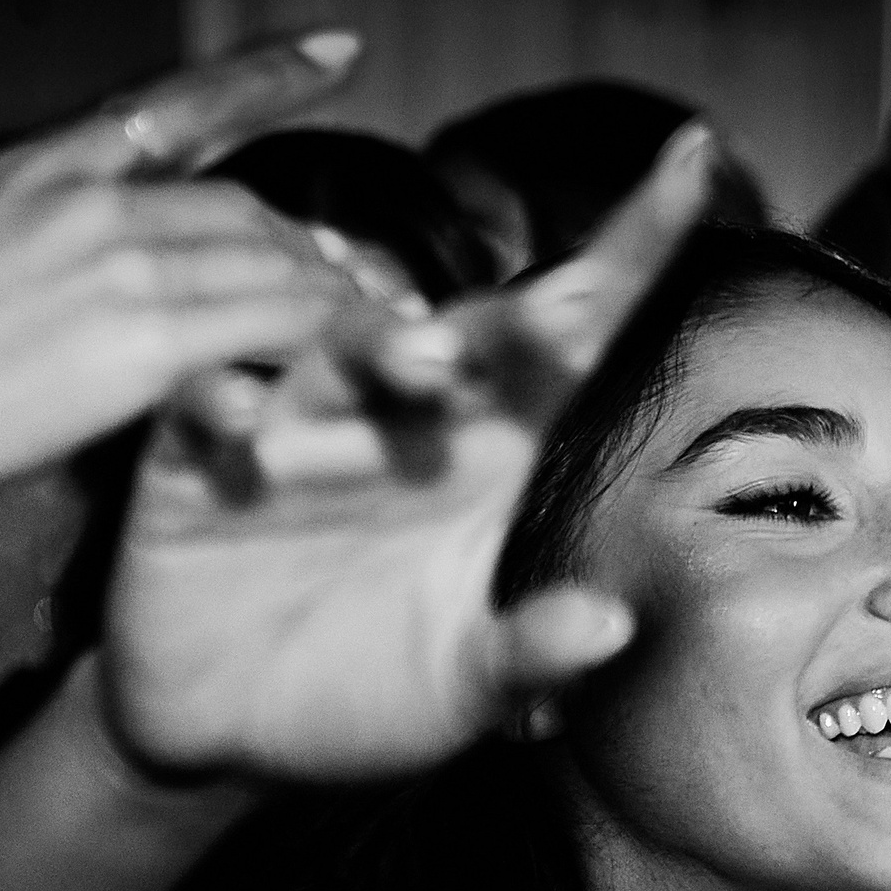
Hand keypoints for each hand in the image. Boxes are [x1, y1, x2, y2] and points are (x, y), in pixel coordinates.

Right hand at [0, 34, 369, 500]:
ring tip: (370, 326)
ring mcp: (121, 266)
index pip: (177, 105)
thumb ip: (39, 226)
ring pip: (271, 263)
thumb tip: (91, 251)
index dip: (270, 75)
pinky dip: (317, 336)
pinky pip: (269, 323)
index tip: (339, 50)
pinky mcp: (144, 336)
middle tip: (357, 280)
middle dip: (311, 248)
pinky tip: (338, 354)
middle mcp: (90, 203)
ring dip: (331, 297)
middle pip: (246, 209)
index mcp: (42, 169)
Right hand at [100, 122, 718, 782]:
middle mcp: (400, 417)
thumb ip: (530, 655)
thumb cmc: (370, 687)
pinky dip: (219, 408)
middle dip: (514, 320)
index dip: (630, 249)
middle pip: (465, 340)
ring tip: (424, 357)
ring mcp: (296, 429)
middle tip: (565, 305)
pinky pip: (204, 419)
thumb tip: (609, 627)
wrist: (228, 731)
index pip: (571, 339)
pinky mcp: (193, 467)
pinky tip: (238, 416)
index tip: (697, 159)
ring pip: (338, 358)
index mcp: (490, 447)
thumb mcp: (465, 687)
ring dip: (377, 349)